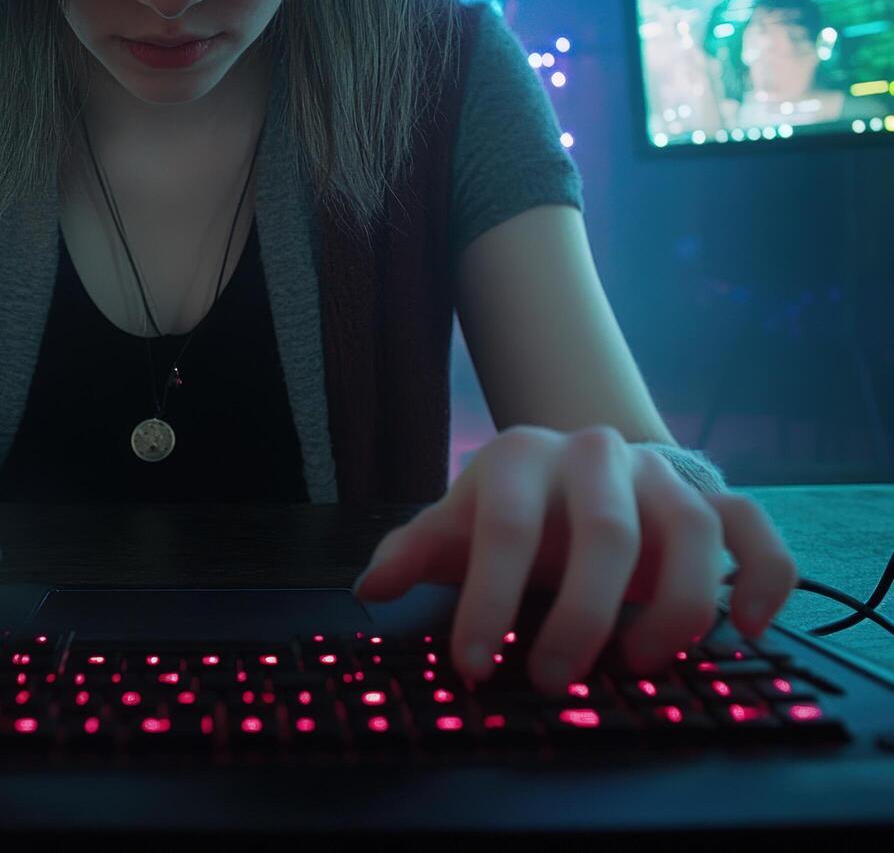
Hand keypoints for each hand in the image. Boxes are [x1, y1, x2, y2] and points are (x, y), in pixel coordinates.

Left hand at [350, 425, 797, 694]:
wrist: (576, 468)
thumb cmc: (510, 511)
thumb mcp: (455, 525)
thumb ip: (415, 552)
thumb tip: (371, 587)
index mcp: (520, 458)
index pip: (506, 526)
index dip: (487, 599)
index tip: (471, 667)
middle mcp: (596, 455)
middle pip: (606, 532)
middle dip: (580, 617)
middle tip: (552, 681)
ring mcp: (661, 476)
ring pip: (692, 530)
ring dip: (674, 607)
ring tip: (640, 667)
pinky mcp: (714, 499)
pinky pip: (756, 528)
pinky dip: (766, 577)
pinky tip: (751, 628)